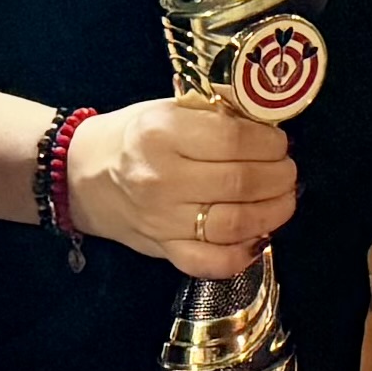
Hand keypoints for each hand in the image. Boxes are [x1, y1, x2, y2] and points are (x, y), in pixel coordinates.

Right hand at [67, 99, 296, 271]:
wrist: (84, 175)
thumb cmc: (134, 136)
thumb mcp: (169, 108)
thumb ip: (217, 115)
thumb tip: (269, 127)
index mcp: (162, 132)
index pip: (234, 139)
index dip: (270, 143)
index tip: (279, 143)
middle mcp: (160, 178)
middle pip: (241, 182)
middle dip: (279, 176)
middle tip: (287, 171)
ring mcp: (162, 220)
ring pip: (235, 224)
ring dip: (274, 212)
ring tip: (283, 199)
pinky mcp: (164, 250)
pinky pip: (212, 262)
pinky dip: (244, 253)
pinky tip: (258, 236)